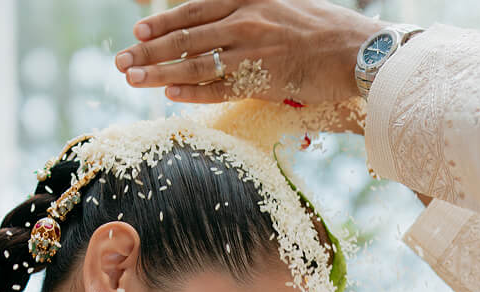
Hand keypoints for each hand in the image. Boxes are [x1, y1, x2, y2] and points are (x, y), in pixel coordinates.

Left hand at [116, 0, 382, 105]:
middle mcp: (245, 19)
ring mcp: (252, 50)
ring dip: (159, 71)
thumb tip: (229, 25)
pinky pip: (218, 86)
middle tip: (121, 60)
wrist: (358, 51)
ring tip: (132, 79)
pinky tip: (169, 94)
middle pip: (185, 35)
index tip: (138, 31)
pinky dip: (191, 90)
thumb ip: (253, 14)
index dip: (162, 22)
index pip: (194, 10)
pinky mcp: (262, 79)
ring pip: (194, 61)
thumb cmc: (326, 31)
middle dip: (149, 49)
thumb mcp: (283, 6)